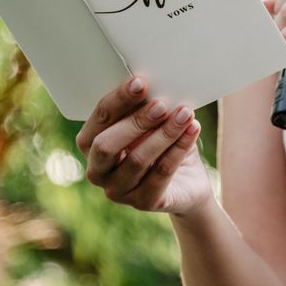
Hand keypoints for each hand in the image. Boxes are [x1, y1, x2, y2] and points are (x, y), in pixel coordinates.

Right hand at [75, 77, 212, 217]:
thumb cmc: (164, 144)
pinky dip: (179, 148)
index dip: (119, 100)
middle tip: (162, 104)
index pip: (99, 120)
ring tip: (185, 114)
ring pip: (138, 160)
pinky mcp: (144, 202)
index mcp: (92, 144)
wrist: (188, 182)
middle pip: (106, 145)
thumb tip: (154, 85)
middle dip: (136, 121)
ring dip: (164, 133)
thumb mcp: (153, 122)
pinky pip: (161, 173)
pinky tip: (193, 130)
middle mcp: (98, 170)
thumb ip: (147, 107)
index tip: (140, 83)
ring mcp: (118, 191)